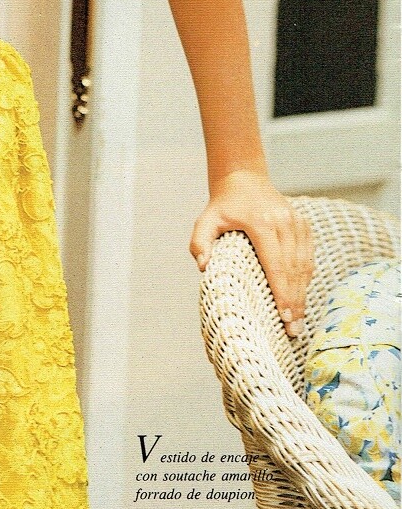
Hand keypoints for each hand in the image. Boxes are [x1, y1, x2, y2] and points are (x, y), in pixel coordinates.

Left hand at [191, 169, 313, 338]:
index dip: (282, 293)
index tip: (284, 317)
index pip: (276, 265)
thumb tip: (203, 267)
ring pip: (305, 264)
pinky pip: (308, 255)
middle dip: (295, 301)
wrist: (243, 178)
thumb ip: (199, 242)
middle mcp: (283, 222)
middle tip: (294, 329)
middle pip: (293, 269)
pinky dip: (306, 277)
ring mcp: (296, 222)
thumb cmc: (222, 206)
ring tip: (299, 319)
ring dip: (303, 293)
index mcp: (261, 223)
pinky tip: (301, 295)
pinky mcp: (303, 224)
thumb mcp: (205, 220)